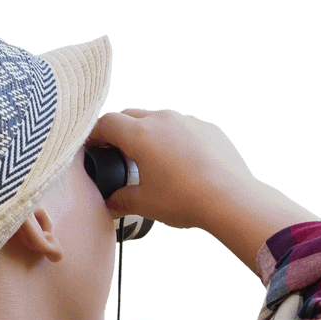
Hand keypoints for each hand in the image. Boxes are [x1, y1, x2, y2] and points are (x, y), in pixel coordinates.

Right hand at [87, 108, 320, 275]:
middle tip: (115, 152)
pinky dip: (174, 141)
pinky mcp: (208, 129)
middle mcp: (163, 120)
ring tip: (149, 160)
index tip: (91, 146)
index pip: (107, 123)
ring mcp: (188, 121)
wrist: (229, 197)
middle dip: (119, 131)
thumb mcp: (144, 204)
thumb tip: (111, 204)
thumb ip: (121, 201)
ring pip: (159, 120)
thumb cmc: (184, 199)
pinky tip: (179, 165)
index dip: (94, 134)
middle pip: (131, 115)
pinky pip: (184, 129)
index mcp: (141, 135)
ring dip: (148, 134)